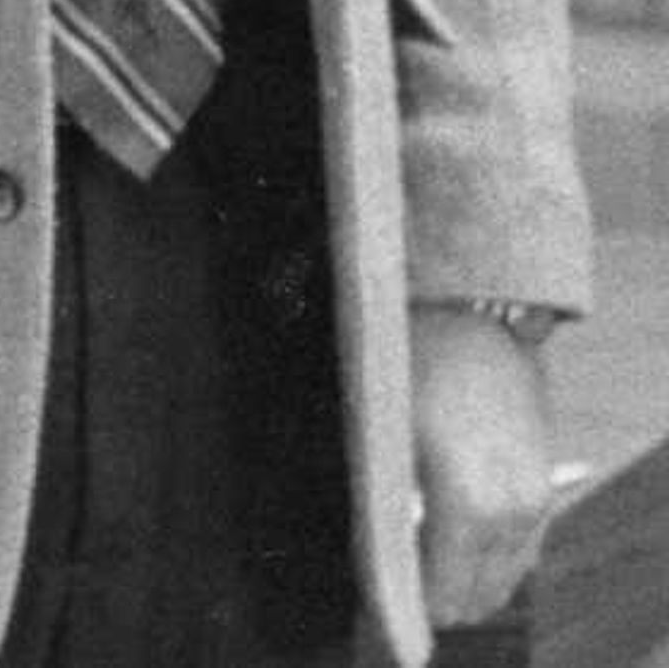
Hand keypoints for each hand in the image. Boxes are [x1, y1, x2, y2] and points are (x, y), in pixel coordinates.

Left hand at [409, 304, 557, 625]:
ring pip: (506, 577)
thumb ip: (388, 509)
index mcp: (466, 506)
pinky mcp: (542, 486)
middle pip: (479, 595)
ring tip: (424, 569)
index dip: (409, 605)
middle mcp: (510, 513)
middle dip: (438, 600)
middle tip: (397, 587)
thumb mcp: (385, 441)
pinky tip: (458, 546)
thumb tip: (381, 554)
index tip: (380, 600)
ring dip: (468, 582)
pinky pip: (523, 549)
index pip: (443, 593)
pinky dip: (493, 559)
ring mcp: (533, 502)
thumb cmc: (410, 371)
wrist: (470, 318)